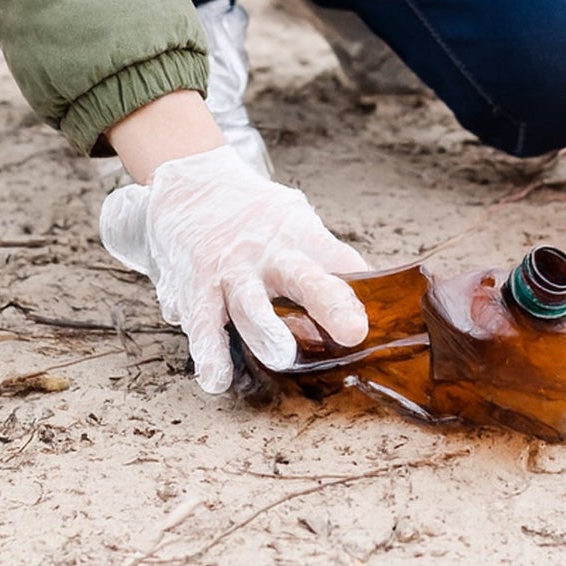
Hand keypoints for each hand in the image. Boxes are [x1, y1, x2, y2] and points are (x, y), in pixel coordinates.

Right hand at [99, 147, 367, 392]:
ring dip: (266, 330)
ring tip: (282, 355)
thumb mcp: (294, 221)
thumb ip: (325, 261)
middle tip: (353, 330)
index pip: (340, 258)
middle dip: (327, 301)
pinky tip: (218, 378)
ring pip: (250, 304)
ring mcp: (231, 270)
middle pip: (302, 275)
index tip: (375, 318)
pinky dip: (209, 353)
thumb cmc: (253, 216)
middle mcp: (269, 252)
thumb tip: (364, 305)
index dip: (361, 287)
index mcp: (301, 235)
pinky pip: (203, 324)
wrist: (190, 187)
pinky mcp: (197, 288)